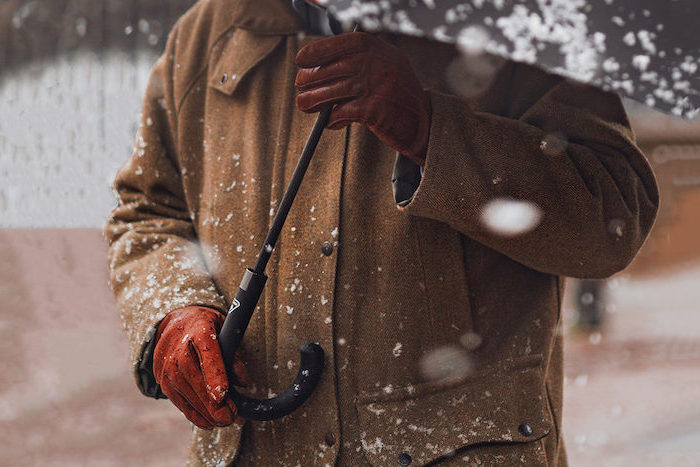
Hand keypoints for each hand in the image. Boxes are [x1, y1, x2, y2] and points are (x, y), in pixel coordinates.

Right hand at [153, 306, 249, 428]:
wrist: (176, 323)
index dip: (214, 374)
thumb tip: (242, 381)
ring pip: (184, 392)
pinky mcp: (162, 379)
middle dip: (211, 402)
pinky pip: (177, 400)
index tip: (223, 394)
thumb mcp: (224, 330)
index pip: (207, 352)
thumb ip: (234, 354)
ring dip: (205, 411)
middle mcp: (178, 347)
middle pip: (193, 377)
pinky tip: (208, 423)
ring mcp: (166, 364)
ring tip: (224, 421)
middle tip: (230, 417)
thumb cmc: (206, 328)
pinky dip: (193, 414)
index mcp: (199, 330)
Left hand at [295, 32, 431, 165]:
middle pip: (329, 70)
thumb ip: (356, 63)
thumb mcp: (382, 67)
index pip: (339, 44)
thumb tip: (316, 69)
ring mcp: (374, 86)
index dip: (316, 52)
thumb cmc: (397, 95)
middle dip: (309, 80)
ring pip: (330, 92)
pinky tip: (332, 121)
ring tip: (306, 106)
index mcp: (376, 49)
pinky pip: (340, 113)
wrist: (423, 121)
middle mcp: (375, 64)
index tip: (301, 61)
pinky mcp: (372, 110)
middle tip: (301, 88)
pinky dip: (331, 119)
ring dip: (312, 101)